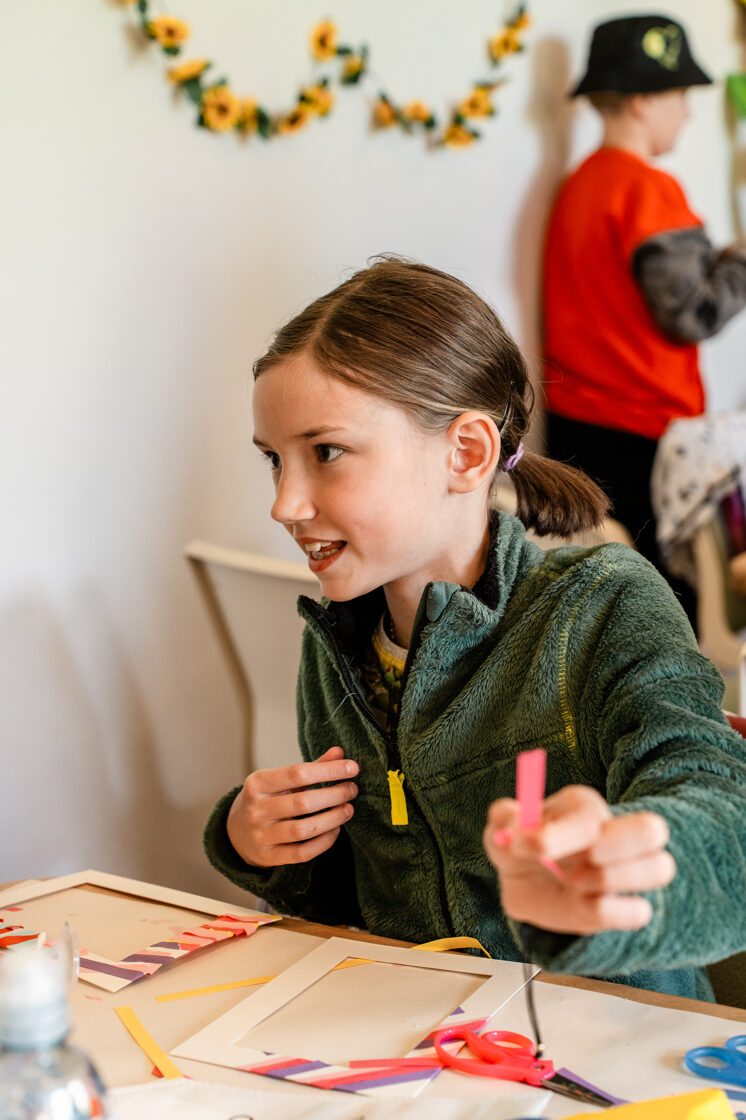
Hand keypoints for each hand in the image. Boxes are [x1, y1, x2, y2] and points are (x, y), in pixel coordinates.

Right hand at [227, 746, 358, 867]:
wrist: (235, 832)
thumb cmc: (266, 799)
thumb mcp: (280, 780)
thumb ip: (311, 768)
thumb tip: (340, 753)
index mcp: (258, 783)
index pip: (298, 773)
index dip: (328, 770)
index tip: (352, 768)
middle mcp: (256, 809)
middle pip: (303, 802)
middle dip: (334, 795)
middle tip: (352, 790)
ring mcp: (261, 835)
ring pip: (303, 830)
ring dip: (332, 819)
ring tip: (348, 809)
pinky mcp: (268, 857)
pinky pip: (302, 853)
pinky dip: (323, 842)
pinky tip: (335, 830)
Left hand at [483, 785, 675, 934]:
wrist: (527, 885)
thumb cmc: (520, 850)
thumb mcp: (501, 832)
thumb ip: (502, 820)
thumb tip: (511, 827)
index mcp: (582, 808)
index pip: (590, 815)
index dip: (555, 836)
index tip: (520, 845)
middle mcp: (613, 834)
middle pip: (653, 829)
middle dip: (617, 845)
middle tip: (579, 863)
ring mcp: (625, 871)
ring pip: (660, 868)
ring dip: (612, 880)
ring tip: (575, 883)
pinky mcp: (625, 906)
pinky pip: (641, 911)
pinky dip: (611, 912)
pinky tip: (585, 905)